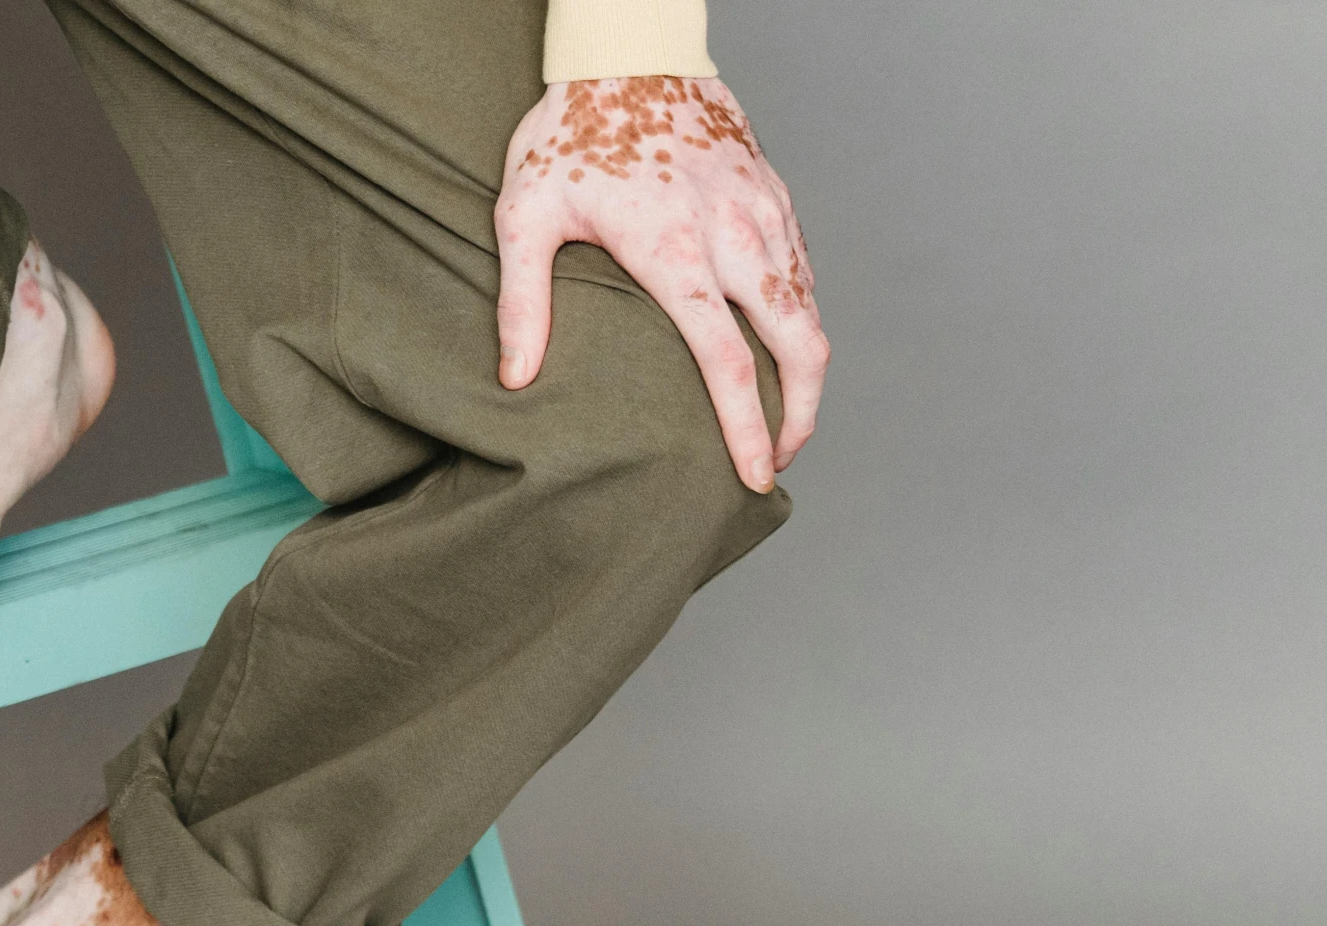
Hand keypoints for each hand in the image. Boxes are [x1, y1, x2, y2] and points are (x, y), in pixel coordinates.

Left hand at [495, 77, 827, 492]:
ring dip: (807, 376)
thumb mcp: (525, 212)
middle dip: (801, 417)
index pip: (728, 363)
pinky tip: (781, 349)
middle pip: (798, 348)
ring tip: (785, 418)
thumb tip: (516, 379)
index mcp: (675, 251)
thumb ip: (522, 301)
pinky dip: (803, 324)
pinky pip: (806, 276)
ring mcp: (764, 216)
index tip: (753, 474)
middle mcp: (734, 237)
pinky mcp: (777, 199)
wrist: (633, 50)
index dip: (747, 430)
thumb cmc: (572, 131)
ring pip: (811, 314)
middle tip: (781, 458)